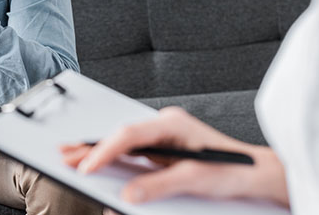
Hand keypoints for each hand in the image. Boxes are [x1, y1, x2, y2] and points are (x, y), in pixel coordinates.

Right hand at [60, 107, 288, 206]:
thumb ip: (160, 185)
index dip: (105, 151)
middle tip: (63, 156)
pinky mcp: (162, 151)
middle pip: (121, 136)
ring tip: (71, 160)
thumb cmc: (233, 171)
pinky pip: (132, 154)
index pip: (130, 134)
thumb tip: (129, 194)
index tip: (87, 167)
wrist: (256, 174)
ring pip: (124, 144)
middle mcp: (165, 126)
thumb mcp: (196, 179)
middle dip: (92, 147)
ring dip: (99, 153)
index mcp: (173, 124)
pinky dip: (113, 161)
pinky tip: (97, 167)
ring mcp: (162, 138)